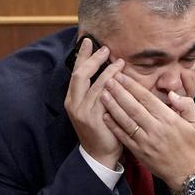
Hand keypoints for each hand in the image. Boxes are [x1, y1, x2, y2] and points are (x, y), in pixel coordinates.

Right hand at [63, 38, 125, 169]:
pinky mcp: (94, 120)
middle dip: (93, 59)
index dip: (82, 56)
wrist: (100, 153)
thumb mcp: (95, 106)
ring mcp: (83, 112)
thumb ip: (98, 89)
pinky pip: (105, 99)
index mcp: (72, 99)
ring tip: (119, 61)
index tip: (89, 41)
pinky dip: (113, 87)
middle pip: (80, 75)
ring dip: (108, 71)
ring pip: (95, 85)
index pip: (76, 72)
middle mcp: (74, 104)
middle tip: (105, 48)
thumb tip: (109, 68)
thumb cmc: (101, 127)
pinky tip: (122, 80)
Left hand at [101, 73, 194, 191]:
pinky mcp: (139, 152)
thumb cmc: (191, 145)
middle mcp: (155, 129)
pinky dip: (113, 126)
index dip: (133, 86)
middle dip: (119, 92)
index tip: (122, 76)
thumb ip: (186, 104)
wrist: (186, 173)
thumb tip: (171, 94)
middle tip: (108, 79)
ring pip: (125, 121)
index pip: (147, 99)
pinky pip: (123, 136)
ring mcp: (145, 141)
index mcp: (169, 119)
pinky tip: (105, 115)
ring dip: (112, 107)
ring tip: (102, 94)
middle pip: (133, 107)